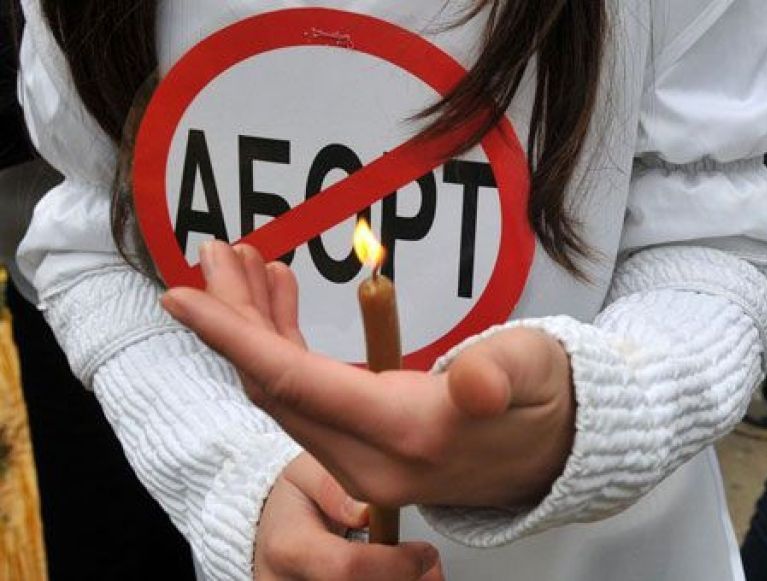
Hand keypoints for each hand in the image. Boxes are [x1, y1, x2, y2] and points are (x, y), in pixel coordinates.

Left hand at [163, 241, 575, 508]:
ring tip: (246, 265)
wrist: (556, 451)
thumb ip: (500, 375)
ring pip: (286, 391)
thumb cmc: (544, 399)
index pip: (294, 382)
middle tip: (217, 253)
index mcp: (406, 434)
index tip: (180, 296)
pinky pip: (308, 397)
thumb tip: (473, 382)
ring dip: (257, 328)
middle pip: (276, 385)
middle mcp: (369, 460)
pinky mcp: (364, 450)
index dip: (232, 336)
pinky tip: (281, 302)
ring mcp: (362, 461)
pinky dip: (286, 347)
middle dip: (236, 318)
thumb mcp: (533, 372)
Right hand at [257, 452, 442, 579]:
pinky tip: (401, 580)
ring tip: (418, 573)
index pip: (346, 568)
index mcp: (288, 547)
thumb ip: (333, 487)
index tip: (424, 551)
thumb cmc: (295, 500)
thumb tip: (364, 511)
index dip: (395, 564)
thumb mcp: (307, 473)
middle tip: (430, 567)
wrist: (274, 531)